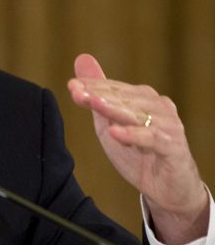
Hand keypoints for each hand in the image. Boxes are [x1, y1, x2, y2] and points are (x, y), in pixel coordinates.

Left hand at [68, 54, 208, 244]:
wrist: (167, 187)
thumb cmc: (138, 150)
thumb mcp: (109, 121)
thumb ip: (97, 93)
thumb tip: (82, 57)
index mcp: (142, 97)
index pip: (113, 88)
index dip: (92, 86)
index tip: (71, 86)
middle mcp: (157, 106)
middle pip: (123, 98)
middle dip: (97, 95)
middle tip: (76, 92)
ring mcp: (167, 125)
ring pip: (136, 114)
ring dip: (113, 109)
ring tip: (94, 103)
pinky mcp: (173, 146)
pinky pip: (151, 138)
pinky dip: (132, 135)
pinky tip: (115, 133)